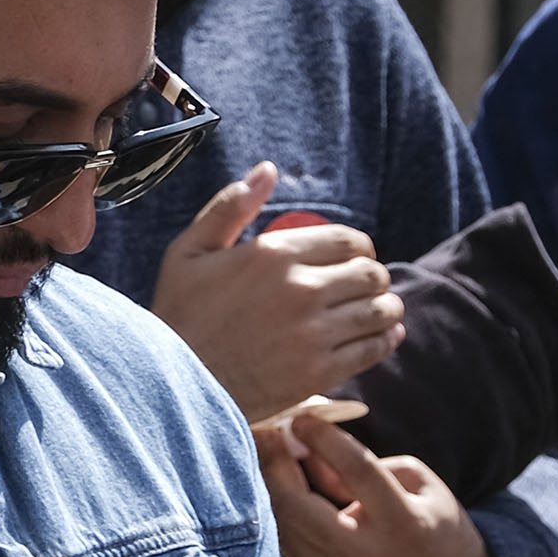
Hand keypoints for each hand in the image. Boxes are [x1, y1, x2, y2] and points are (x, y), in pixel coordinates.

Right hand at [149, 168, 404, 418]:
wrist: (171, 386)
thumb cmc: (177, 317)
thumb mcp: (188, 253)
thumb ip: (228, 208)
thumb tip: (267, 170)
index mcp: (273, 254)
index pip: (350, 241)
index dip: (360, 249)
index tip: (352, 260)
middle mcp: (301, 289)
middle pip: (371, 274)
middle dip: (374, 278)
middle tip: (364, 288)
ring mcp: (313, 333)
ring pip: (380, 310)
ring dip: (386, 308)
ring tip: (379, 312)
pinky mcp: (319, 372)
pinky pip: (373, 348)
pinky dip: (386, 339)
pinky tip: (383, 336)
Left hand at [258, 413, 494, 556]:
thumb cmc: (437, 525)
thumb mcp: (418, 483)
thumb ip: (365, 462)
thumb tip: (309, 448)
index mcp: (403, 522)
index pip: (356, 471)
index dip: (324, 439)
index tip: (301, 417)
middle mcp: (366, 554)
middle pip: (301, 506)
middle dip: (277, 465)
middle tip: (267, 435)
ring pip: (284, 526)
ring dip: (270, 487)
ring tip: (269, 456)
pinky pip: (286, 544)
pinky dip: (277, 513)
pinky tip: (276, 490)